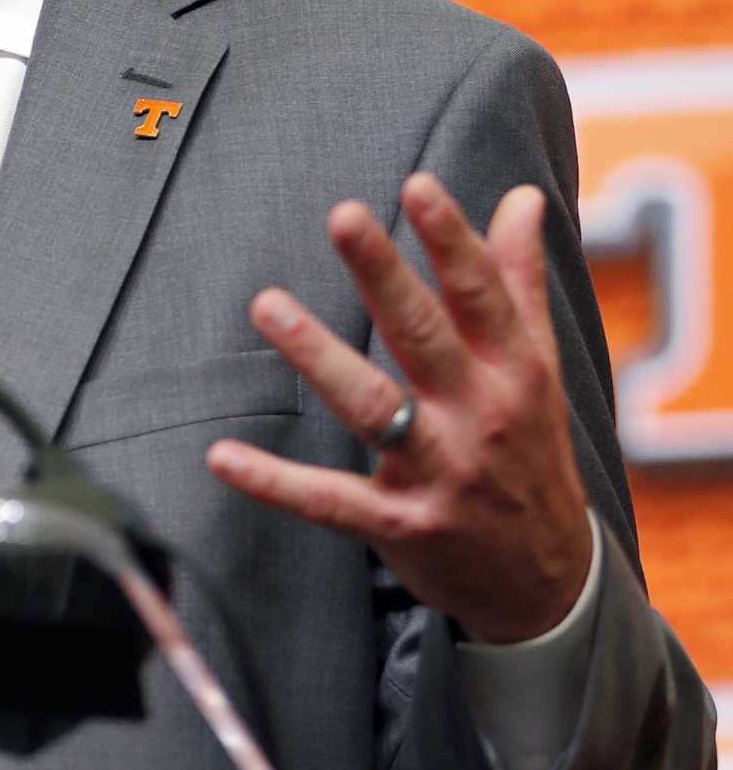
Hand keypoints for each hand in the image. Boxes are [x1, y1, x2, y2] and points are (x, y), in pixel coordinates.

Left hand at [206, 173, 593, 643]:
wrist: (548, 583)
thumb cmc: (530, 449)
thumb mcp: (538, 368)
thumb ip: (518, 280)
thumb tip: (520, 196)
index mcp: (513, 372)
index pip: (482, 297)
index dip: (453, 241)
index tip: (417, 186)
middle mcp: (480, 417)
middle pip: (424, 336)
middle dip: (385, 277)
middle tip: (343, 217)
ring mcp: (439, 473)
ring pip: (372, 408)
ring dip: (318, 356)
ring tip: (267, 304)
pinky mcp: (400, 525)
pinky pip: (329, 501)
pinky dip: (274, 482)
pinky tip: (221, 456)